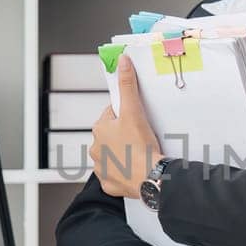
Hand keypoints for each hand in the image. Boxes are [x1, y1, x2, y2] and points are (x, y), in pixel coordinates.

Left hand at [92, 55, 162, 197]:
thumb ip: (127, 85)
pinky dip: (124, 172)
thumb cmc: (140, 147)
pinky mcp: (109, 184)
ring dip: (123, 154)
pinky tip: (135, 169)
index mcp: (99, 129)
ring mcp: (101, 167)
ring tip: (139, 154)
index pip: (111, 115)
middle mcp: (95, 148)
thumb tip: (122, 62)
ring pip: (113, 155)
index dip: (126, 115)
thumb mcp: (134, 111)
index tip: (137, 120)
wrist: (149, 177)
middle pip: (112, 135)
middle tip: (141, 137)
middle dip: (124, 135)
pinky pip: (116, 175)